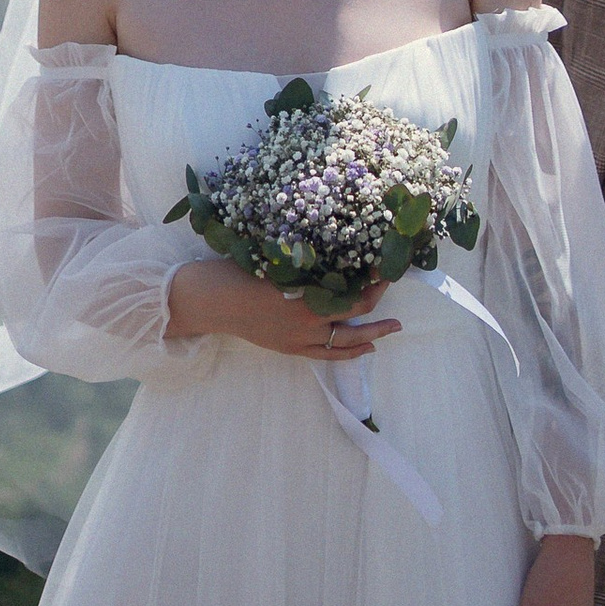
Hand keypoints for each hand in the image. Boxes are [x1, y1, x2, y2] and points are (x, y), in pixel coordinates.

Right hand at [165, 259, 401, 361]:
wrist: (210, 301)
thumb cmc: (237, 271)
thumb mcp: (275, 260)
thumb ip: (305, 262)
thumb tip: (335, 250)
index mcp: (303, 296)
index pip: (351, 294)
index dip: (373, 282)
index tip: (386, 266)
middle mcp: (306, 322)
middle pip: (354, 316)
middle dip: (378, 303)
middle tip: (393, 287)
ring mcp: (297, 339)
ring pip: (345, 342)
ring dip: (372, 335)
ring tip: (393, 328)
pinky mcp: (289, 349)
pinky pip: (326, 355)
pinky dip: (349, 353)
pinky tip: (365, 348)